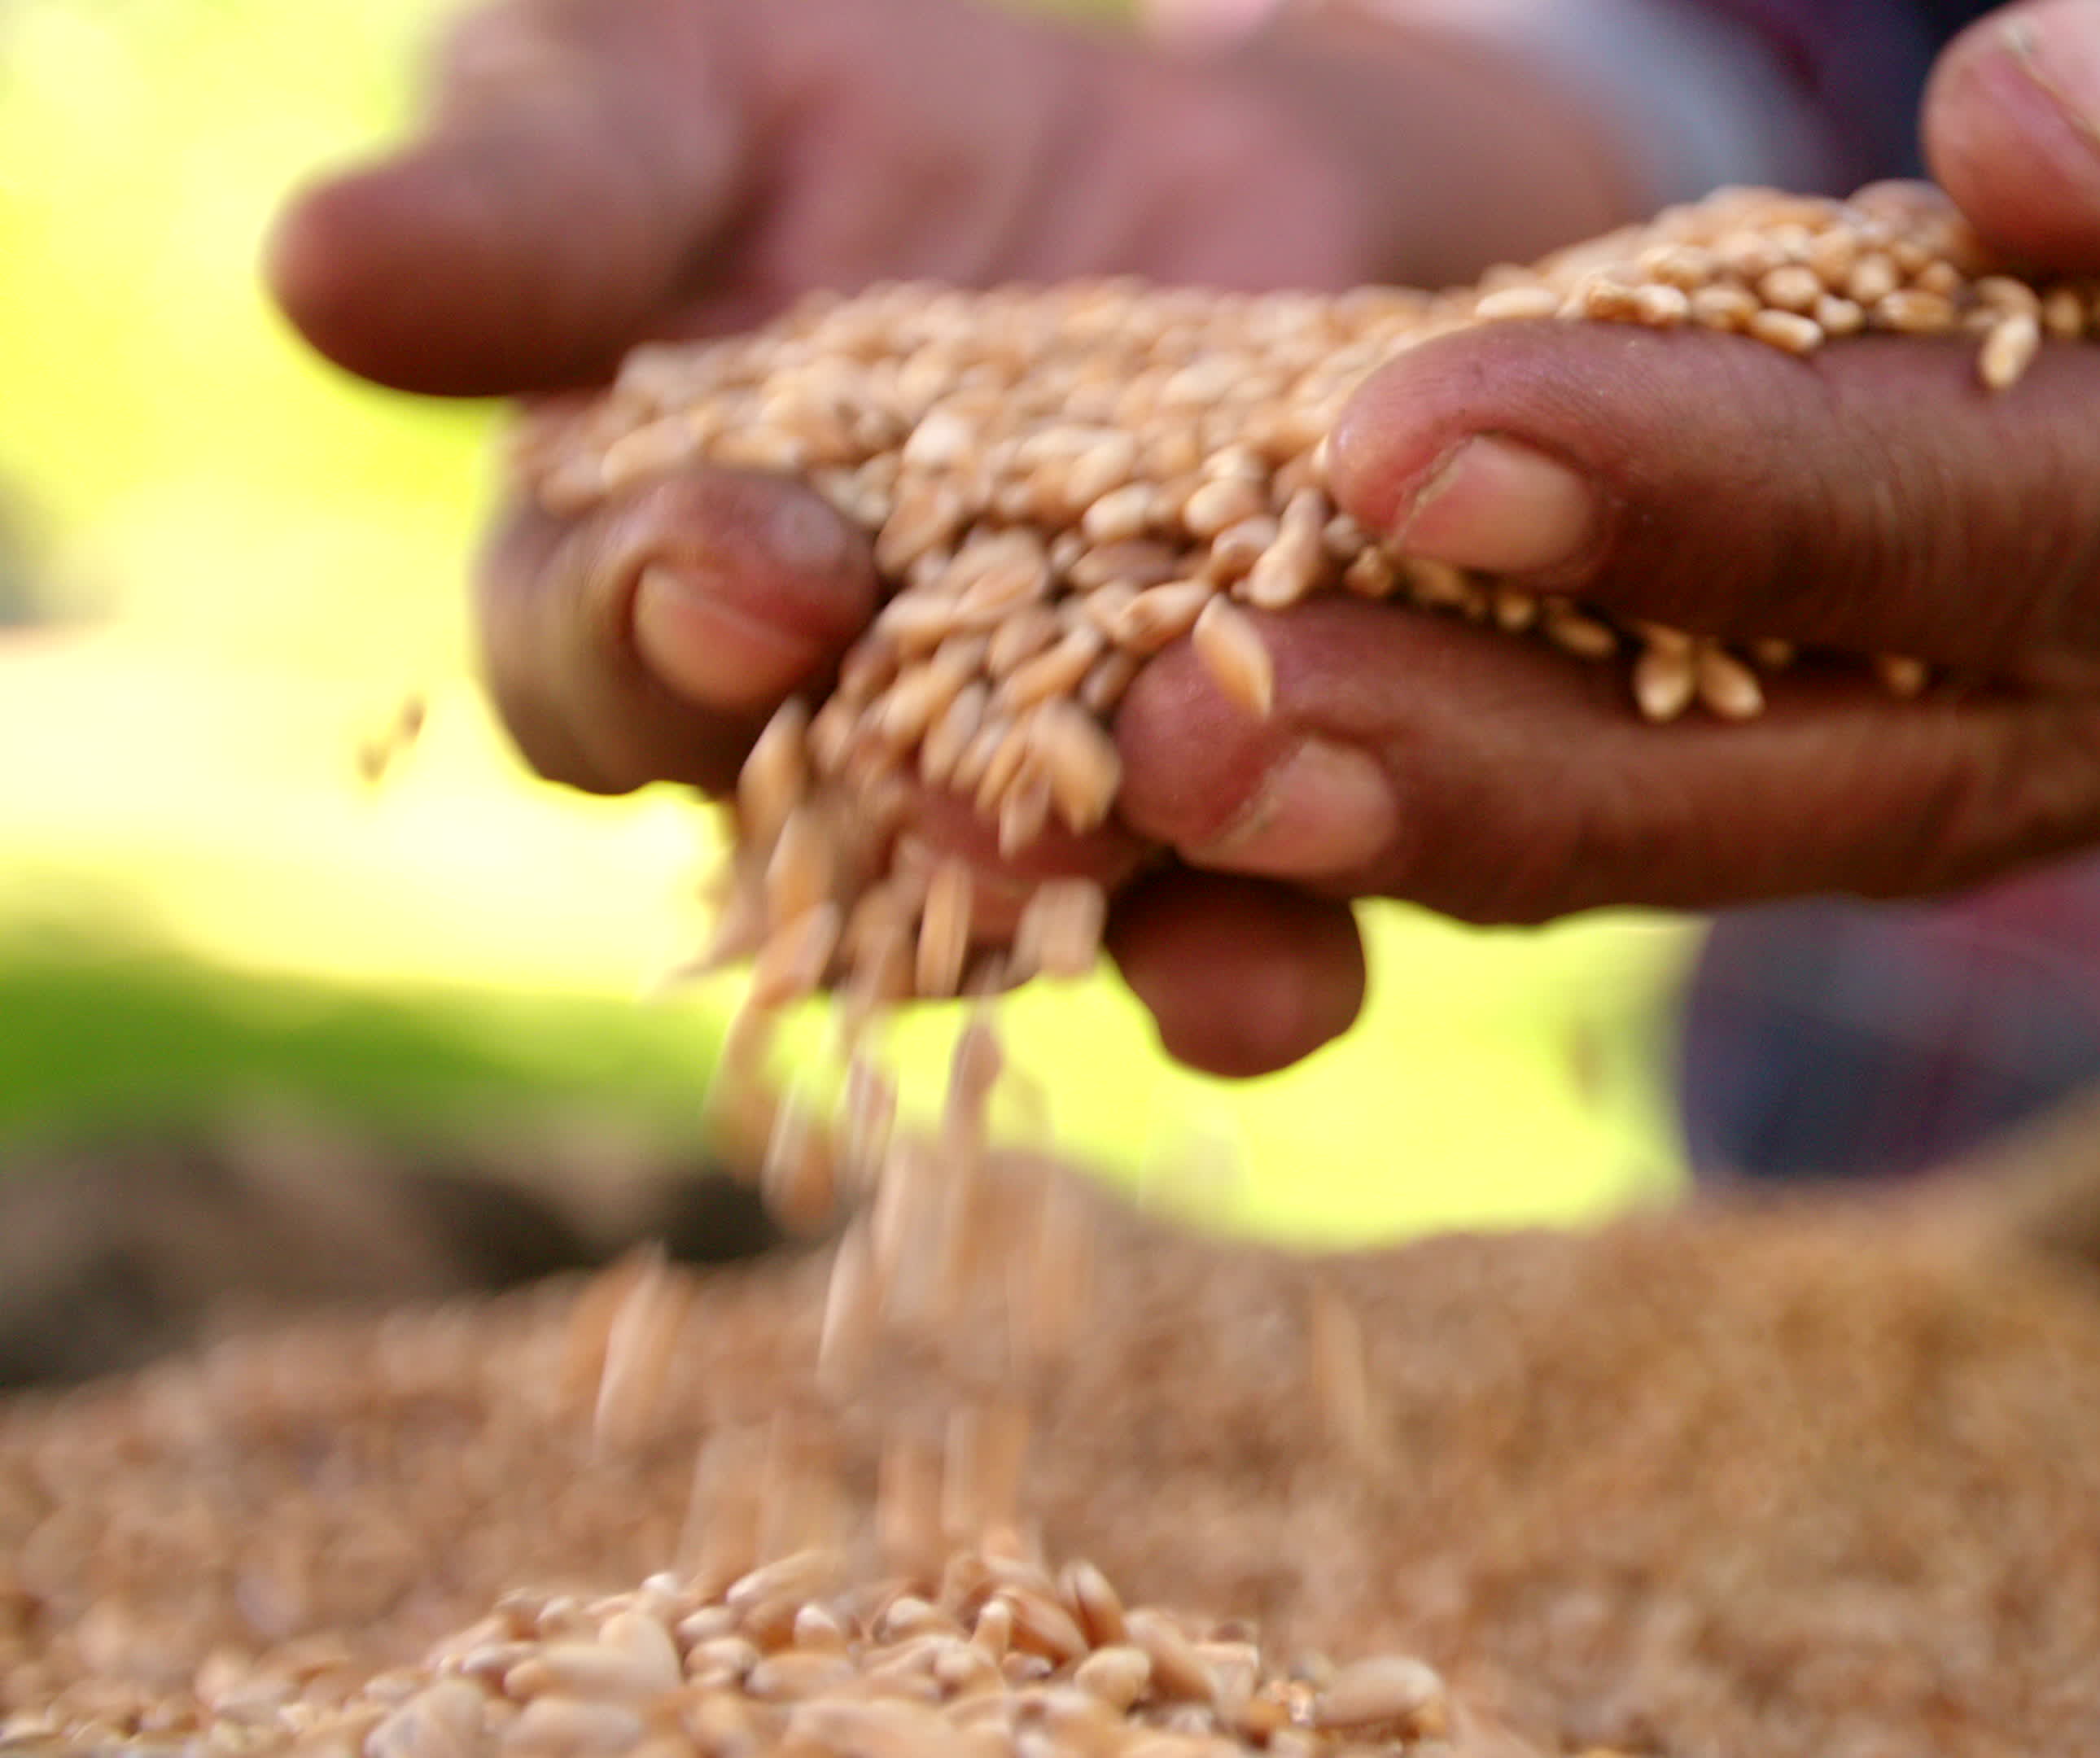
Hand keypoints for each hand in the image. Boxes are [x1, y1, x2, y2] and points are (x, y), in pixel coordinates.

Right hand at [267, 0, 1641, 1073]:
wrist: (1172, 132)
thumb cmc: (835, 112)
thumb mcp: (669, 91)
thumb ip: (534, 195)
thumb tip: (319, 270)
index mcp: (659, 604)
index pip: (606, 664)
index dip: (654, 629)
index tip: (747, 563)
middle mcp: (867, 752)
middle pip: (860, 842)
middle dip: (922, 820)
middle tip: (980, 785)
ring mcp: (1100, 785)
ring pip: (1113, 905)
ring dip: (1171, 930)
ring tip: (1237, 955)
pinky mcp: (1318, 763)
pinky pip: (1329, 870)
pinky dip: (1345, 900)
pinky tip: (1375, 918)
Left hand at [1089, 0, 2099, 1059]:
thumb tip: (2034, 152)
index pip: (2098, 524)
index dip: (1763, 504)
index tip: (1426, 435)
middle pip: (1907, 757)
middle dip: (1540, 751)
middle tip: (1181, 716)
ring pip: (1814, 803)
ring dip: (1492, 791)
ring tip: (1160, 749)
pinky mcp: (2076, 685)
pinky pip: (1791, 744)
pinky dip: (1552, 738)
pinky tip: (1303, 704)